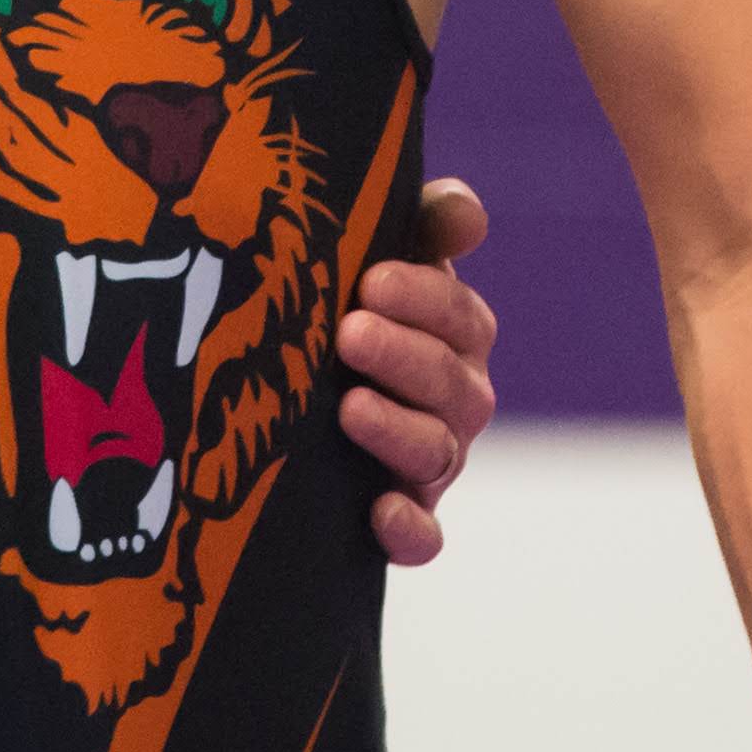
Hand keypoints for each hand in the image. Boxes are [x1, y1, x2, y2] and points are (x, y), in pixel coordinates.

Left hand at [339, 177, 497, 566]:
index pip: (461, 318)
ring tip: (348, 407)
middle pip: (453, 384)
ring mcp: (432, 463)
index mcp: (455, 336)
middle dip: (405, 357)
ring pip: (438, 453)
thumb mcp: (377, 254)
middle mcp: (456, 401)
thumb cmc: (343, 307)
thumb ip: (425, 225)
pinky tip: (379, 509)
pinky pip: (426, 537)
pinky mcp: (406, 519)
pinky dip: (410, 528)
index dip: (425, 298)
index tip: (371, 281)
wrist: (283, 403)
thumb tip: (468, 214)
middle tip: (350, 334)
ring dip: (398, 429)